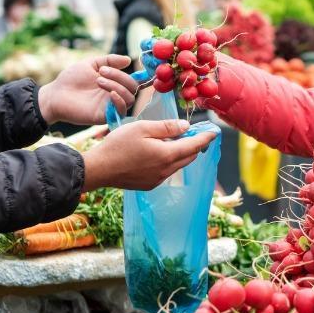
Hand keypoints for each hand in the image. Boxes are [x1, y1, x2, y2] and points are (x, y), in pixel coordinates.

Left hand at [38, 54, 137, 124]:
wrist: (55, 95)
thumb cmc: (71, 79)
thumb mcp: (91, 64)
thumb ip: (109, 60)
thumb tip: (128, 60)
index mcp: (113, 83)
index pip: (132, 80)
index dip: (133, 74)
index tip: (120, 66)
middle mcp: (114, 95)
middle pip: (133, 88)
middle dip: (120, 77)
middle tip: (102, 72)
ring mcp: (110, 106)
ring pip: (129, 98)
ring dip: (118, 86)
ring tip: (99, 81)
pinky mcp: (105, 116)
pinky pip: (122, 111)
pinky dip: (120, 101)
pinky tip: (110, 93)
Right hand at [82, 119, 215, 190]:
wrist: (98, 170)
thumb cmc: (118, 145)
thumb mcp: (143, 129)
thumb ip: (167, 127)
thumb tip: (186, 127)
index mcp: (167, 155)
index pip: (195, 146)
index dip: (206, 137)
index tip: (215, 131)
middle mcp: (167, 170)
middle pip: (190, 156)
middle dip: (196, 144)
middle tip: (195, 132)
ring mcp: (158, 179)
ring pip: (179, 164)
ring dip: (182, 153)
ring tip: (175, 140)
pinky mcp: (150, 185)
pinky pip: (167, 171)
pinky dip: (170, 161)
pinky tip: (160, 153)